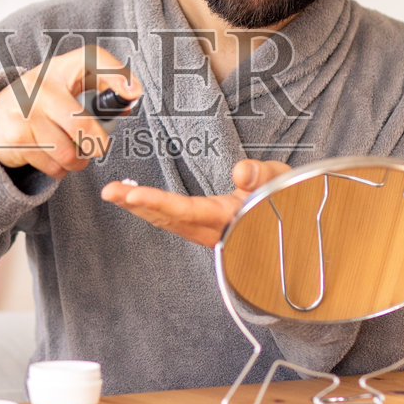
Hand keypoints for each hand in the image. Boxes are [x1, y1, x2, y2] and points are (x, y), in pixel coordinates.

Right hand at [0, 45, 138, 178]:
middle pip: (83, 125)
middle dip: (97, 144)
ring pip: (69, 153)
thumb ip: (97, 87)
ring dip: (77, 161)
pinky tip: (50, 157)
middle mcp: (41, 88)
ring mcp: (26, 114)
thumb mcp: (64, 86)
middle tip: (96, 148)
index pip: (91, 59)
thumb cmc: (41, 103)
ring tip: (71, 154)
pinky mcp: (18, 138)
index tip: (134, 93)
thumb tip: (130, 100)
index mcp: (59, 70)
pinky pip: (53, 166)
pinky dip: (59, 170)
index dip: (116, 74)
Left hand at [100, 159, 291, 247]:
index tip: (131, 194)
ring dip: (138, 207)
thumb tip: (240, 171)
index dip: (157, 202)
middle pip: (167, 218)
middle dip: (136, 205)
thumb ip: (262, 175)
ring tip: (113, 192)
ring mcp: (205, 232)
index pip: (186, 211)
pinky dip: (150, 209)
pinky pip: (171, 220)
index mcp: (227, 219)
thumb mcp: (281, 180)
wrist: (294, 222)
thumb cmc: (287, 198)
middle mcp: (212, 230)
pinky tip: (133, 198)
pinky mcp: (202, 227)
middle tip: (109, 192)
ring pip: (165, 221)